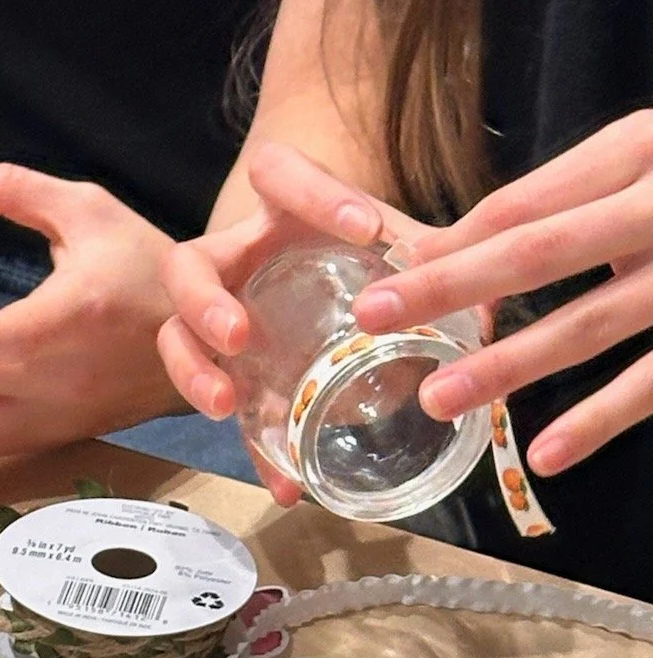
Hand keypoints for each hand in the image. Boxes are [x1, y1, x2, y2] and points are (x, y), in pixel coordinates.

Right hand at [157, 143, 423, 502]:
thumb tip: (483, 315)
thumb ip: (434, 267)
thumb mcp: (397, 250)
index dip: (315, 193)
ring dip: (193, 372)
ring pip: (174, 336)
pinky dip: (256, 451)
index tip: (366, 230)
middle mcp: (235, 259)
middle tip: (239, 337)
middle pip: (187, 267)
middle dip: (204, 303)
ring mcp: (220, 317)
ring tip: (227, 406)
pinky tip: (285, 483)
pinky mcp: (232, 373)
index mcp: (280, 210)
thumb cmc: (361, 251)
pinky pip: (229, 411)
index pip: (278, 174)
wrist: (331, 275)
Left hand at [351, 112, 652, 476]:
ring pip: (593, 322)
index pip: (527, 203)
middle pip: (542, 248)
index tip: (385, 276)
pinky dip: (602, 418)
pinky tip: (548, 454)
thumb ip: (566, 198)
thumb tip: (455, 250)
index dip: (453, 243)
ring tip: (442, 400)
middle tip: (375, 317)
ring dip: (511, 364)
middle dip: (451, 286)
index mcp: (641, 151)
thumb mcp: (644, 160)